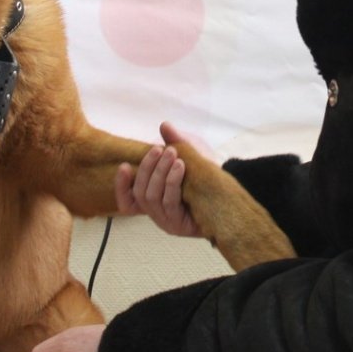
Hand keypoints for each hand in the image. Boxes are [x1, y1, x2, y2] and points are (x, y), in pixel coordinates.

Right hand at [115, 121, 200, 236]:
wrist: (231, 191)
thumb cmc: (206, 174)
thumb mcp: (190, 154)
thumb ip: (176, 141)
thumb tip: (165, 126)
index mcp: (154, 199)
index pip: (127, 200)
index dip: (121, 185)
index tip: (124, 165)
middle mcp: (156, 213)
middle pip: (140, 193)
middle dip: (147, 168)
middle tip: (160, 149)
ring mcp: (166, 221)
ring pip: (152, 197)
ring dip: (160, 172)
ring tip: (172, 154)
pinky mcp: (179, 226)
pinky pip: (169, 202)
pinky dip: (172, 182)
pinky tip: (180, 167)